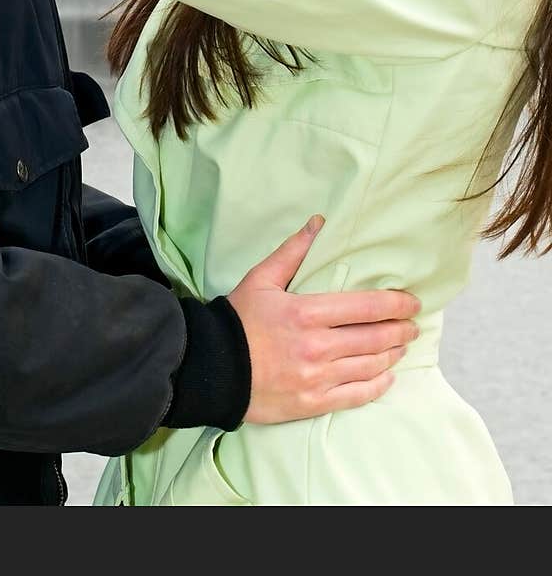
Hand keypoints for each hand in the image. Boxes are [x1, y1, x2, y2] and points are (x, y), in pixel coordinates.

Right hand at [227, 216, 420, 423]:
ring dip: (392, 355)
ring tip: (401, 346)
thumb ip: (293, 251)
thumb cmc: (238, 319)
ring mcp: (317, 378)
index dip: (395, 304)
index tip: (413, 302)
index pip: (366, 307)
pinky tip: (387, 376)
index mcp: (307, 312)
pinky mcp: (312, 403)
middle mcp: (317, 346)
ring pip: (369, 366)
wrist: (212, 367)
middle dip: (400, 330)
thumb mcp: (262, 278)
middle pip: (374, 338)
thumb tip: (318, 223)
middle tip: (413, 325)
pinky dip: (377, 386)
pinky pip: (356, 396)